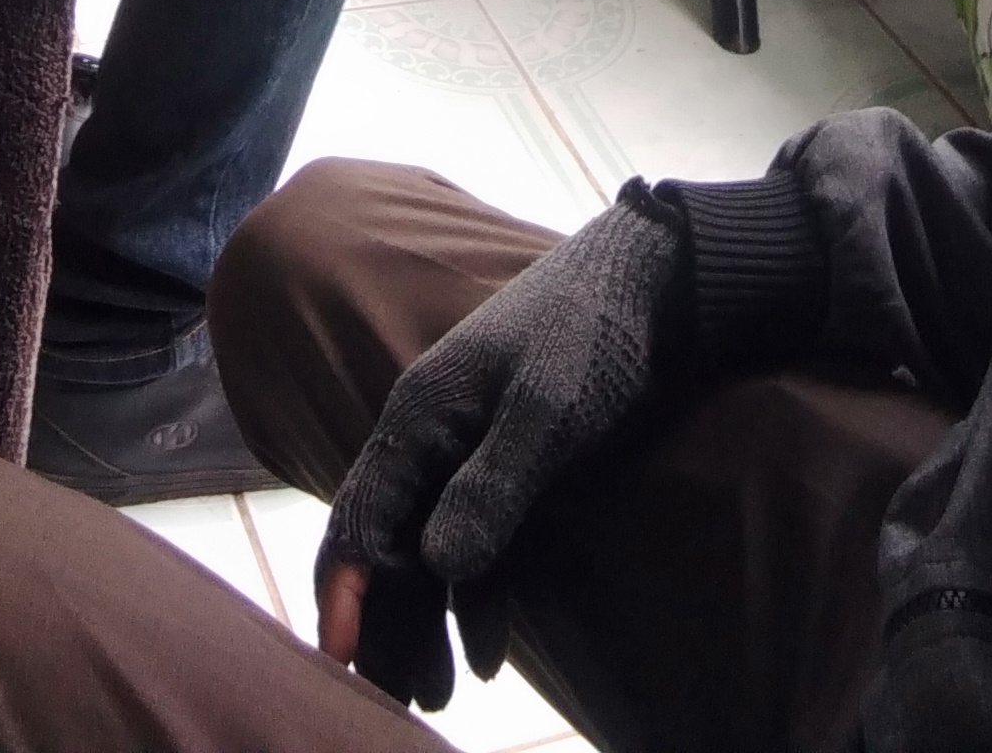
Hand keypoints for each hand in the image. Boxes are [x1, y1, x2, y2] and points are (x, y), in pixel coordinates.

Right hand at [314, 190, 682, 709]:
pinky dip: (474, 600)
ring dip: (426, 624)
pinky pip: (474, 547)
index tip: (341, 658)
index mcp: (418, 415)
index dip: (346, 590)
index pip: (362, 516)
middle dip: (383, 627)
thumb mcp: (547, 411)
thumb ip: (492, 485)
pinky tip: (486, 655)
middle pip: (386, 547)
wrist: (650, 288)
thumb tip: (436, 566)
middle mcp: (429, 437)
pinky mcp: (507, 469)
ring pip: (426, 555)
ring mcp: (467, 454)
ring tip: (435, 698)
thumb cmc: (592, 335)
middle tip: (395, 703)